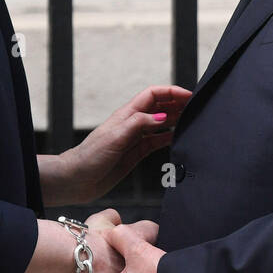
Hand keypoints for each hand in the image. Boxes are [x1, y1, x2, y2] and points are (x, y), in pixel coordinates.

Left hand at [63, 85, 191, 202]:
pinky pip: (156, 142)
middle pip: (159, 107)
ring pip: (160, 123)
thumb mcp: (115, 137)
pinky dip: (168, 138)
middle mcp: (132, 124)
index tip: (189, 96)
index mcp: (126, 114)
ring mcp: (134, 138)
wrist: (76, 180)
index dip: (171, 92)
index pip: (153, 95)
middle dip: (177, 103)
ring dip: (175, 119)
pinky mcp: (135, 154)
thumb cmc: (89, 157)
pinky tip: (178, 138)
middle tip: (196, 106)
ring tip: (192, 119)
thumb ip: (138, 124)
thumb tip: (162, 116)